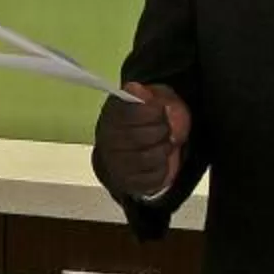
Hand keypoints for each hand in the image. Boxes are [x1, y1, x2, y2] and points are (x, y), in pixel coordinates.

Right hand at [94, 83, 191, 200]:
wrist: (124, 153)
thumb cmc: (142, 122)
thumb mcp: (153, 100)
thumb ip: (150, 94)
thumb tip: (138, 89)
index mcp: (112, 115)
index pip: (134, 112)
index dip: (155, 112)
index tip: (160, 111)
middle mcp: (108, 140)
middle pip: (144, 136)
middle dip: (163, 131)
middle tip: (164, 129)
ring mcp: (116, 164)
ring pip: (151, 158)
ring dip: (164, 150)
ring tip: (162, 144)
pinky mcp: (128, 183)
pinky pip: (155, 177)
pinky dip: (164, 168)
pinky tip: (158, 160)